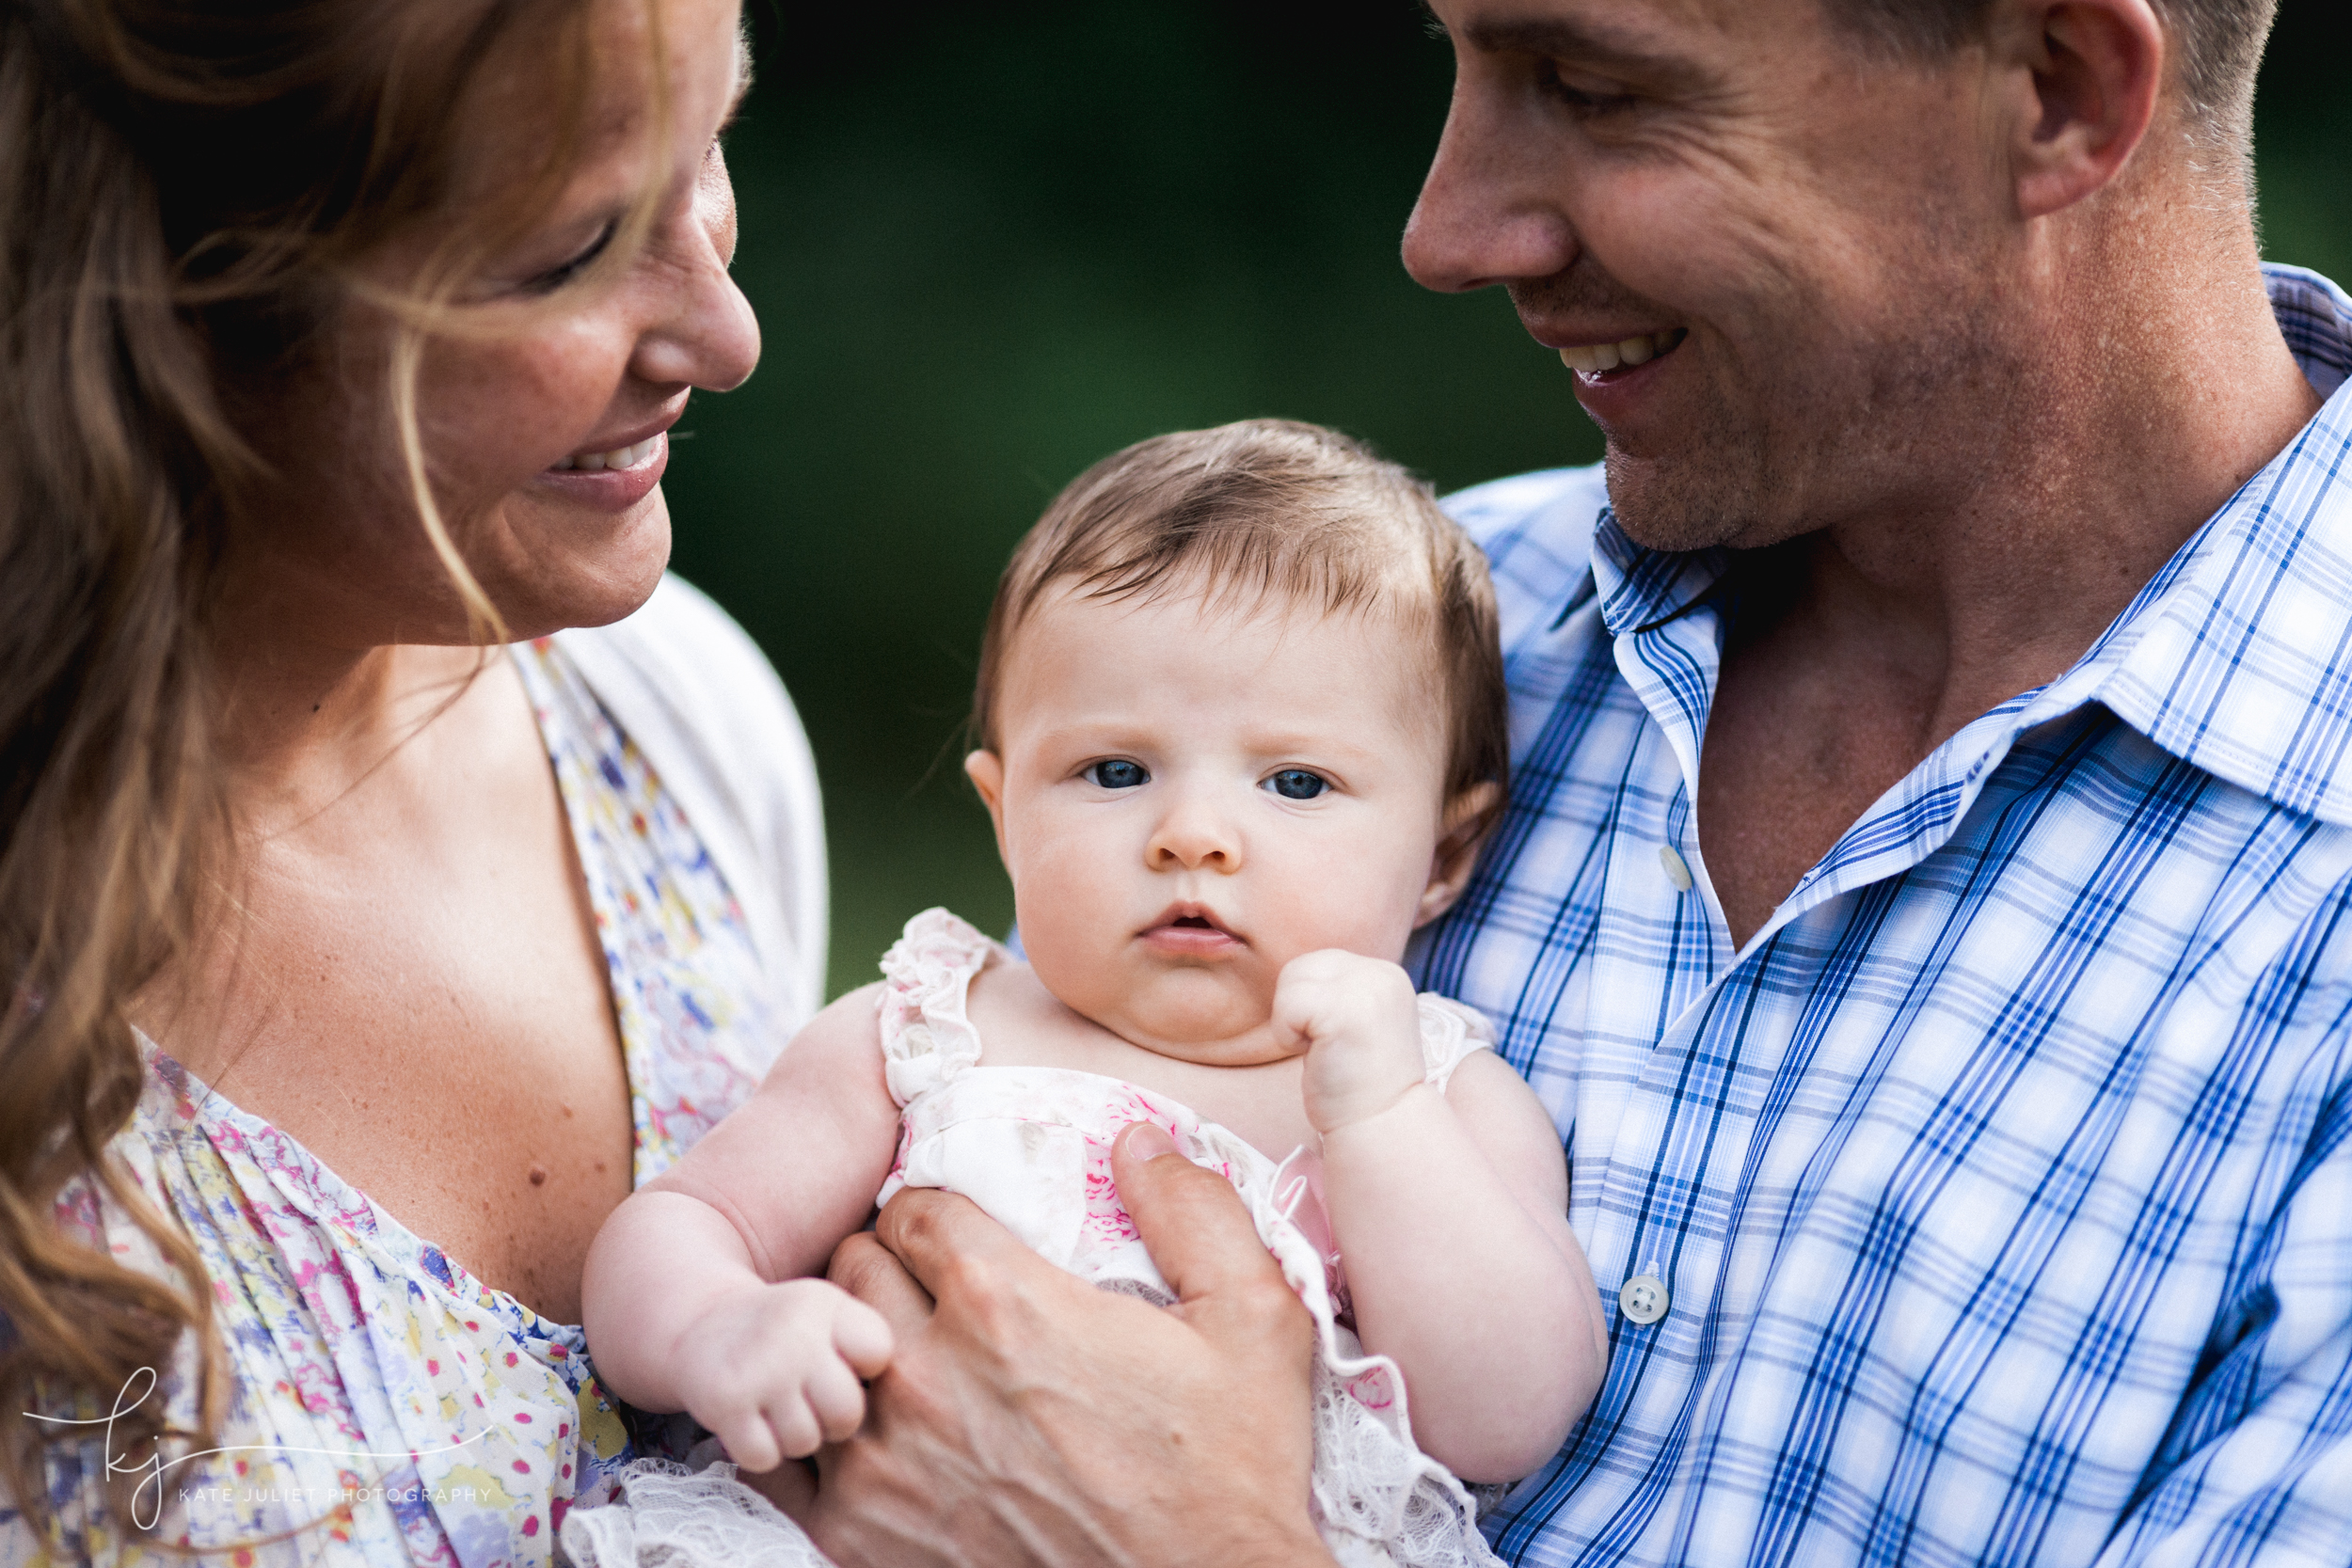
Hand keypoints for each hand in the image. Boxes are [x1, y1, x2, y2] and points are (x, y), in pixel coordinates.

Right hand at [669, 1278, 892, 1471]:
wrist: (702, 1325)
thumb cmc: (787, 1330)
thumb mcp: (832, 1309)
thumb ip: (874, 1334)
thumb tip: (928, 1372)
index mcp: (827, 1305)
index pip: (878, 1353)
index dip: (865, 1369)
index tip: (846, 1364)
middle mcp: (794, 1333)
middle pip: (847, 1411)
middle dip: (836, 1419)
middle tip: (815, 1403)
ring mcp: (758, 1369)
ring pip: (805, 1441)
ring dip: (794, 1435)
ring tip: (781, 1408)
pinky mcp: (724, 1403)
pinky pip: (765, 1457)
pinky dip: (760, 1450)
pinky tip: (755, 1422)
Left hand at [804, 1122, 1335, 1567]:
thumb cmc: (1229, 1471)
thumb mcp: (1252, 1319)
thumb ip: (1193, 1208)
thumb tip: (1137, 1139)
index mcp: (1007, 1305)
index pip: (911, 1208)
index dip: (936, 1212)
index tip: (960, 1232)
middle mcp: (929, 1376)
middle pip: (851, 1268)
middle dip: (887, 1264)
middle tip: (929, 1288)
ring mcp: (886, 1461)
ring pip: (817, 1354)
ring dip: (853, 1345)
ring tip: (905, 1358)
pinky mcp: (862, 1535)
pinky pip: (791, 1450)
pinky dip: (824, 1430)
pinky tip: (879, 1431)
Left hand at [1273, 949, 1424, 1133]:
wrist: (1380, 1124)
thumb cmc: (1357, 1083)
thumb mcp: (1355, 1020)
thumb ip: (1336, 991)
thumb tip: (1293, 975)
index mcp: (1386, 975)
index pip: (1319, 964)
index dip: (1310, 1007)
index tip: (1337, 1042)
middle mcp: (1382, 973)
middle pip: (1300, 968)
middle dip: (1298, 1011)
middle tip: (1328, 1049)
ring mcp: (1366, 988)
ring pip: (1290, 982)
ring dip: (1292, 1023)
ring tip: (1325, 1051)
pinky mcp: (1344, 1009)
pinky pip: (1287, 1006)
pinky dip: (1288, 1036)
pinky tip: (1319, 1057)